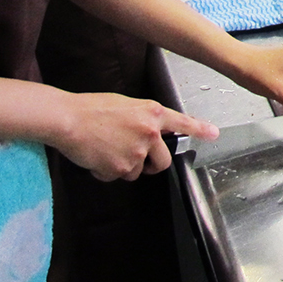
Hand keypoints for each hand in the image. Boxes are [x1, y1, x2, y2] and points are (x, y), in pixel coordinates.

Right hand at [52, 93, 216, 181]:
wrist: (68, 119)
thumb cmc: (93, 108)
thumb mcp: (127, 105)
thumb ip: (144, 118)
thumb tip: (153, 131)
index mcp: (152, 112)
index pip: (182, 122)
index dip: (199, 129)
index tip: (214, 134)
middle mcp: (149, 132)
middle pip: (163, 161)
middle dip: (152, 165)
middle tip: (137, 159)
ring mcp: (137, 152)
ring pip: (138, 171)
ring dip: (125, 167)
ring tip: (107, 149)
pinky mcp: (121, 168)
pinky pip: (118, 177)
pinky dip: (107, 172)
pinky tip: (97, 156)